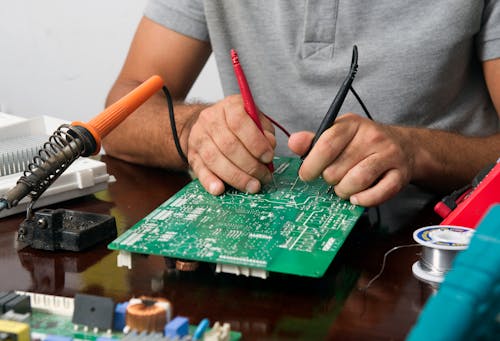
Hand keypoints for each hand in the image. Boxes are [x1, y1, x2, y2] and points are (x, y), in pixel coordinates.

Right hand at [184, 94, 275, 194]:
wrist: (210, 126)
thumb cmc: (239, 125)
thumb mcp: (256, 120)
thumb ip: (265, 132)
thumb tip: (270, 146)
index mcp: (229, 107)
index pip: (239, 123)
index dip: (256, 143)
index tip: (268, 157)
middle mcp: (210, 119)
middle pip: (229, 145)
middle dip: (250, 165)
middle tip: (264, 177)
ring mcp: (198, 138)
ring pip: (215, 159)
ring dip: (236, 177)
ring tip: (253, 186)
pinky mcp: (192, 155)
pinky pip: (200, 170)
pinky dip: (210, 181)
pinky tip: (220, 189)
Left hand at [288, 113, 415, 205]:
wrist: (405, 146)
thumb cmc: (363, 143)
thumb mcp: (338, 134)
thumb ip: (314, 141)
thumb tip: (293, 142)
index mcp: (352, 124)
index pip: (326, 144)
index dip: (311, 164)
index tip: (306, 175)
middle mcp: (372, 137)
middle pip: (338, 168)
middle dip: (329, 180)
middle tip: (331, 179)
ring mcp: (388, 155)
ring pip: (357, 180)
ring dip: (343, 191)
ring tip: (342, 188)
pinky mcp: (400, 174)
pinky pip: (379, 193)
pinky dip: (364, 200)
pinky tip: (356, 198)